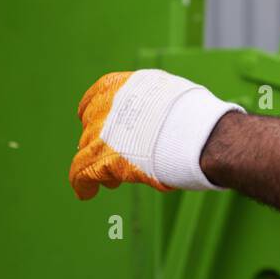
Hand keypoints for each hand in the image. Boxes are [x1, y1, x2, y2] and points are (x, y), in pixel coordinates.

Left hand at [69, 69, 243, 199]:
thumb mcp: (171, 94)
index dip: (96, 113)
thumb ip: (154, 102)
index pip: (97, 97)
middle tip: (115, 156)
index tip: (100, 125)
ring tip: (112, 180)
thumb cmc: (195, 117)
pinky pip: (81, 172)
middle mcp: (107, 105)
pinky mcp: (99, 158)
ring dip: (97, 164)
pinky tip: (87, 193)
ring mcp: (101, 131)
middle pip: (92, 125)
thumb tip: (160, 114)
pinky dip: (82, 184)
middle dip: (101, 141)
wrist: (198, 136)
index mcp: (123, 85)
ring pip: (87, 150)